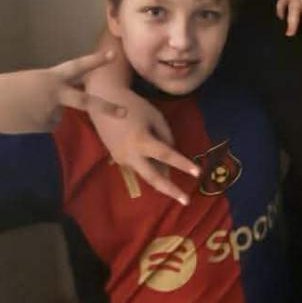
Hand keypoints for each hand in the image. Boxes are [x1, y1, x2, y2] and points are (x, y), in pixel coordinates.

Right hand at [0, 49, 124, 134]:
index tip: (113, 56)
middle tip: (125, 111)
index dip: (95, 61)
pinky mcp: (43, 127)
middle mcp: (54, 94)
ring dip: (42, 114)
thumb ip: (47, 93)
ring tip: (20, 110)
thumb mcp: (28, 84)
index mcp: (49, 77)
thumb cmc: (1, 92)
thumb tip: (58, 112)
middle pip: (85, 101)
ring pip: (56, 115)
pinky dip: (35, 123)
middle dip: (106, 107)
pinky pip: (45, 125)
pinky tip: (20, 119)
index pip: (77, 66)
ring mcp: (50, 111)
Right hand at [91, 88, 198, 205]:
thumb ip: (166, 136)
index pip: (167, 155)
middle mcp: (130, 154)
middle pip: (153, 177)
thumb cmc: (133, 106)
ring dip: (162, 179)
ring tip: (176, 188)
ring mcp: (122, 159)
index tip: (198, 173)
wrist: (103, 101)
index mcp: (141, 141)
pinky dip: (151, 168)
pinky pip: (139, 167)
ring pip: (146, 174)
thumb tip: (172, 154)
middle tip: (186, 201)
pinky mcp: (118, 159)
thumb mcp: (155, 117)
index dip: (183, 164)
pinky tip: (160, 167)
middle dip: (170, 190)